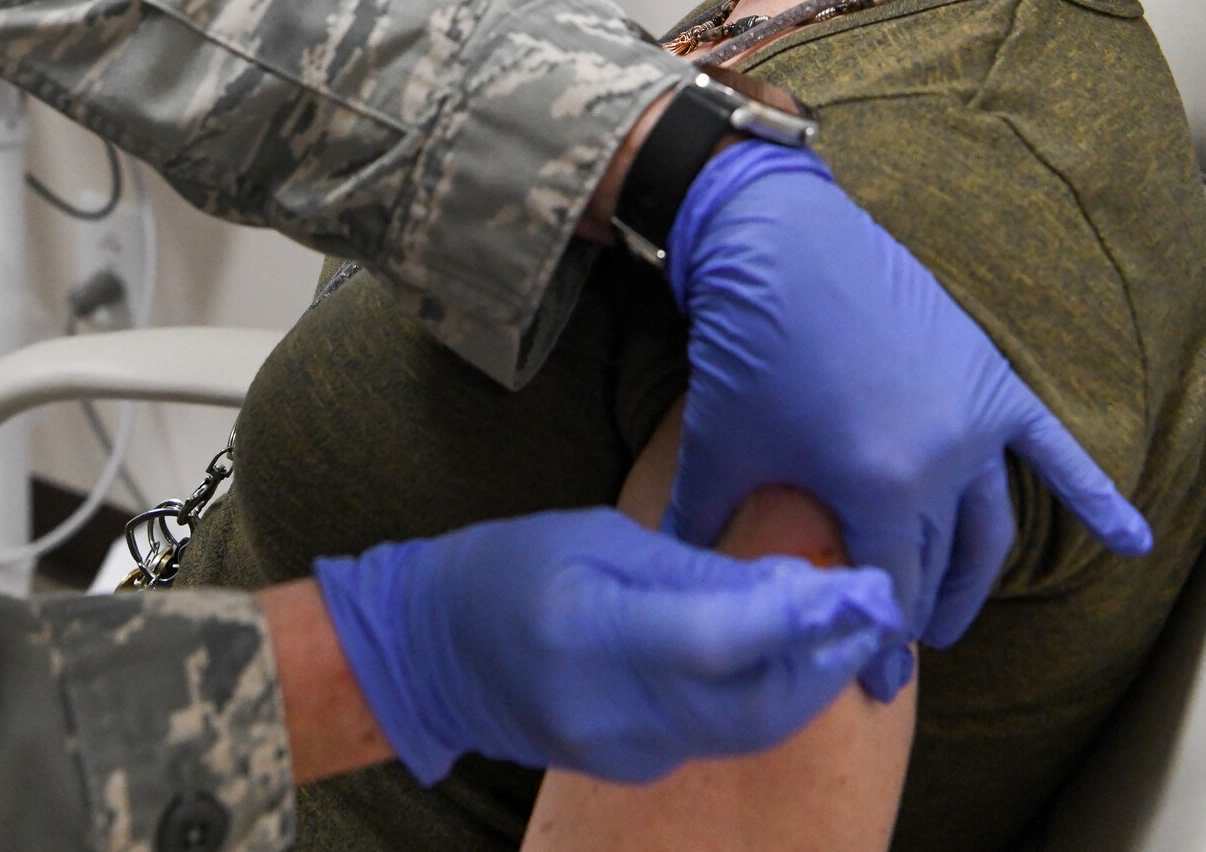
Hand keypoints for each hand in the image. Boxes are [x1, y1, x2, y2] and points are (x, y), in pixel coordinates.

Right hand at [313, 506, 902, 784]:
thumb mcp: (600, 538)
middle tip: (873, 609)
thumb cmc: (514, 567)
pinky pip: (717, 737)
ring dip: (803, 681)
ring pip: (746, 730)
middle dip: (826, 662)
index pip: (719, 642)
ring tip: (839, 621)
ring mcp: (624, 754)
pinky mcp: (634, 769)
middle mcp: (615, 711)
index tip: (864, 592)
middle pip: (754, 708)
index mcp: (595, 634)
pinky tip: (777, 650)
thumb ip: (696, 571)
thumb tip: (793, 587)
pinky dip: (761, 695)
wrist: (434, 653)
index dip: (800, 622)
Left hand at [662, 142, 1151, 691]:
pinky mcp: (987, 374)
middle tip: (896, 644)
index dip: (878, 645)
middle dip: (916, 610)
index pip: (892, 590)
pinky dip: (1095, 496)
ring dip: (975, 577)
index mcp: (881, 484)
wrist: (778, 239)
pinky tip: (1133, 539)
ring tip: (948, 616)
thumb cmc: (745, 343)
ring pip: (987, 523)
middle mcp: (943, 458)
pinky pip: (1051, 448)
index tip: (872, 687)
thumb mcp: (720, 448)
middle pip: (937, 559)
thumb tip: (684, 586)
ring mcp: (974, 415)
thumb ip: (702, 530)